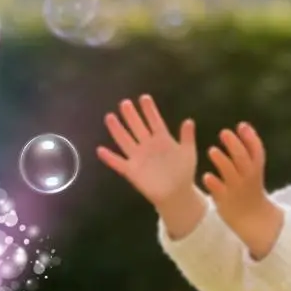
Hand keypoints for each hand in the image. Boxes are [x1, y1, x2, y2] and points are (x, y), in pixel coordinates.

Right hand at [96, 95, 199, 212]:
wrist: (177, 193)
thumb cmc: (184, 172)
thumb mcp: (188, 153)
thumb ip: (187, 138)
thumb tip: (189, 121)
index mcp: (162, 139)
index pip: (154, 121)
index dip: (149, 111)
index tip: (144, 98)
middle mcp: (147, 145)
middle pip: (137, 127)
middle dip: (131, 115)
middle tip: (125, 103)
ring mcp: (138, 157)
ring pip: (125, 141)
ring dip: (117, 130)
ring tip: (110, 117)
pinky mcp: (132, 171)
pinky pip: (118, 163)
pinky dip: (109, 158)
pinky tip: (100, 150)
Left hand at [203, 123, 282, 258]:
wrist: (252, 219)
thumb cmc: (250, 187)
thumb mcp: (254, 169)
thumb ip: (249, 149)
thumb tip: (243, 125)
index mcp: (256, 169)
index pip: (257, 151)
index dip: (251, 138)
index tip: (241, 125)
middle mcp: (247, 177)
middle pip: (243, 159)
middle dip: (235, 145)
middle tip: (224, 132)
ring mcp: (236, 189)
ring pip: (230, 173)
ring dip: (222, 161)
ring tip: (212, 150)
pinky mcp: (225, 200)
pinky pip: (219, 191)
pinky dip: (214, 183)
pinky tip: (206, 177)